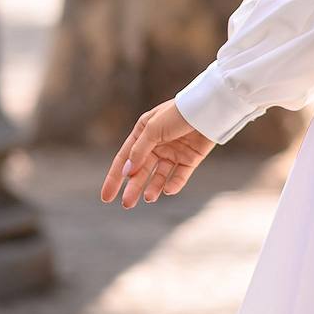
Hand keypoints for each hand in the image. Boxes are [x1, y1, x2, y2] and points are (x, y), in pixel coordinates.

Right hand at [100, 99, 215, 208]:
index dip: (114, 178)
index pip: (124, 158)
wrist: (208, 109)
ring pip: (159, 176)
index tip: (105, 198)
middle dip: (133, 187)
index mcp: (143, 132)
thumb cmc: (178, 114)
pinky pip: (179, 176)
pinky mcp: (190, 159)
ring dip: (152, 188)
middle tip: (127, 204)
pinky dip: (173, 185)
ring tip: (149, 198)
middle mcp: (157, 143)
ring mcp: (174, 152)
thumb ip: (139, 151)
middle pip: (141, 170)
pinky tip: (168, 190)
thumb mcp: (153, 129)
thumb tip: (126, 171)